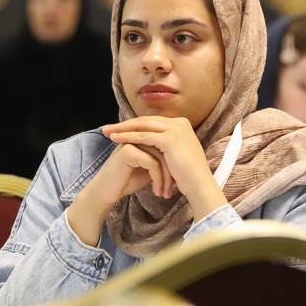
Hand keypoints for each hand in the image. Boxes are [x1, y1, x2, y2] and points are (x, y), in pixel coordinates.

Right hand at [68, 140, 170, 245]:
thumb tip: (177, 161)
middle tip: (173, 190)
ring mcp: (131, 142)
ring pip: (161, 156)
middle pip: (164, 150)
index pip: (164, 146)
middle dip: (170, 172)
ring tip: (165, 193)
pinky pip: (152, 163)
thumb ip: (159, 160)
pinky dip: (158, 179)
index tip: (176, 183)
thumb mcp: (147, 169)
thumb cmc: (126, 182)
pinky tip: (157, 191)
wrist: (106, 192)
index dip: (172, 164)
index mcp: (140, 138)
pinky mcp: (128, 151)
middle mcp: (136, 136)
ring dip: (165, 178)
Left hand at [102, 116, 227, 217]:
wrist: (199, 185)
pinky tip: (115, 139)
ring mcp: (176, 129)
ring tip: (106, 133)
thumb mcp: (175, 153)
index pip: (151, 122)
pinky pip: (143, 136)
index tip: (117, 130)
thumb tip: (149, 141)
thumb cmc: (186, 174)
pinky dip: (128, 137)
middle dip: (124, 125)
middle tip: (106, 129)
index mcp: (181, 124)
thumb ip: (164, 143)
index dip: (133, 125)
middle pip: (145, 121)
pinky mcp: (170, 139)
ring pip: (142, 127)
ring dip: (122, 129)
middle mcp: (179, 122)